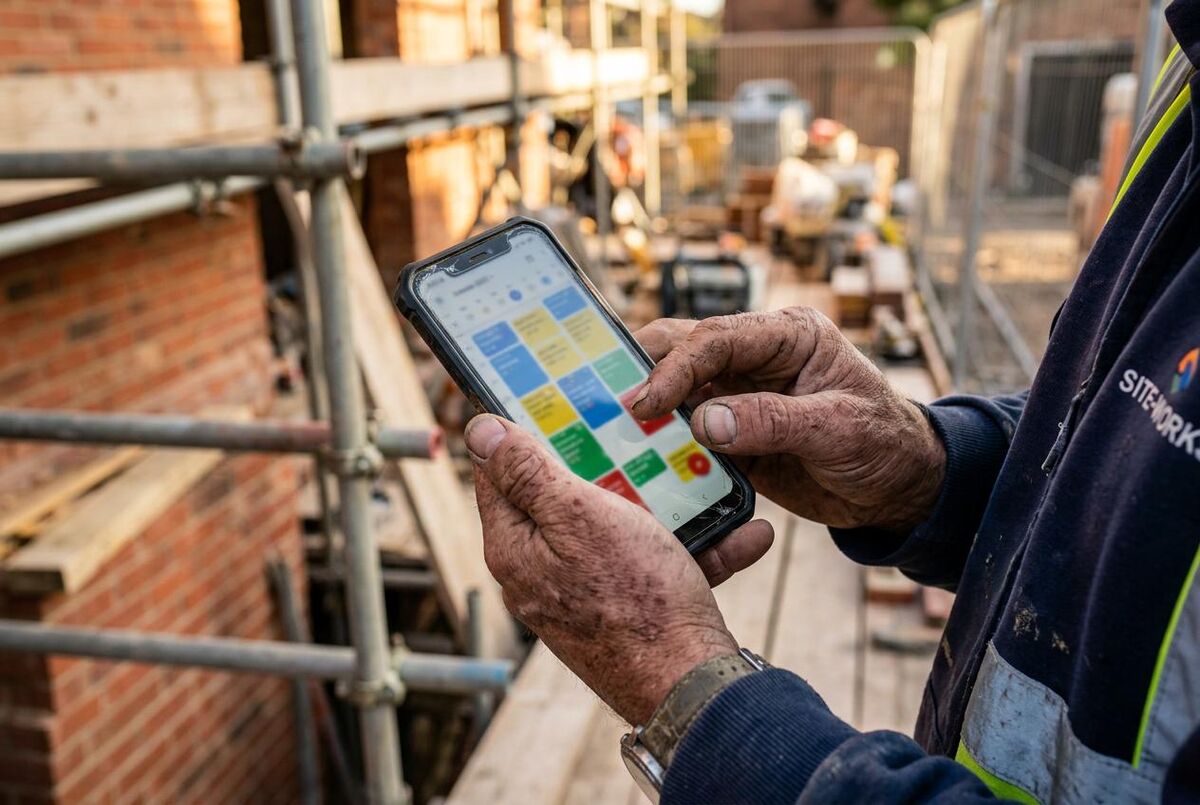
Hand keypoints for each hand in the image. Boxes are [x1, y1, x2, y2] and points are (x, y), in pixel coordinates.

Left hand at [465, 414, 773, 723]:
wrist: (691, 685)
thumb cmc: (635, 600)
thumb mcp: (578, 515)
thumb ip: (528, 472)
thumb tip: (479, 430)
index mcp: (515, 546)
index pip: (498, 473)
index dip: (520, 431)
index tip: (552, 400)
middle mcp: (540, 573)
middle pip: (562, 496)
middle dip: (606, 464)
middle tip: (639, 433)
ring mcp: (584, 594)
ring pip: (620, 527)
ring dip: (668, 505)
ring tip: (707, 481)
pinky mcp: (626, 611)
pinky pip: (657, 564)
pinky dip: (697, 547)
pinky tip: (741, 533)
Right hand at [633, 309, 945, 531]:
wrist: (898, 488)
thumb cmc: (883, 443)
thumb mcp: (837, 430)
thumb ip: (772, 422)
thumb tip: (703, 422)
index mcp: (787, 336)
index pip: (718, 338)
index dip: (676, 366)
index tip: (645, 401)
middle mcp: (757, 358)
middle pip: (685, 348)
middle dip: (647, 372)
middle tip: (611, 405)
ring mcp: (741, 395)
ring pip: (678, 389)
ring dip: (650, 408)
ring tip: (612, 429)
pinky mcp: (732, 433)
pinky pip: (686, 432)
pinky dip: (662, 442)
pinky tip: (636, 456)